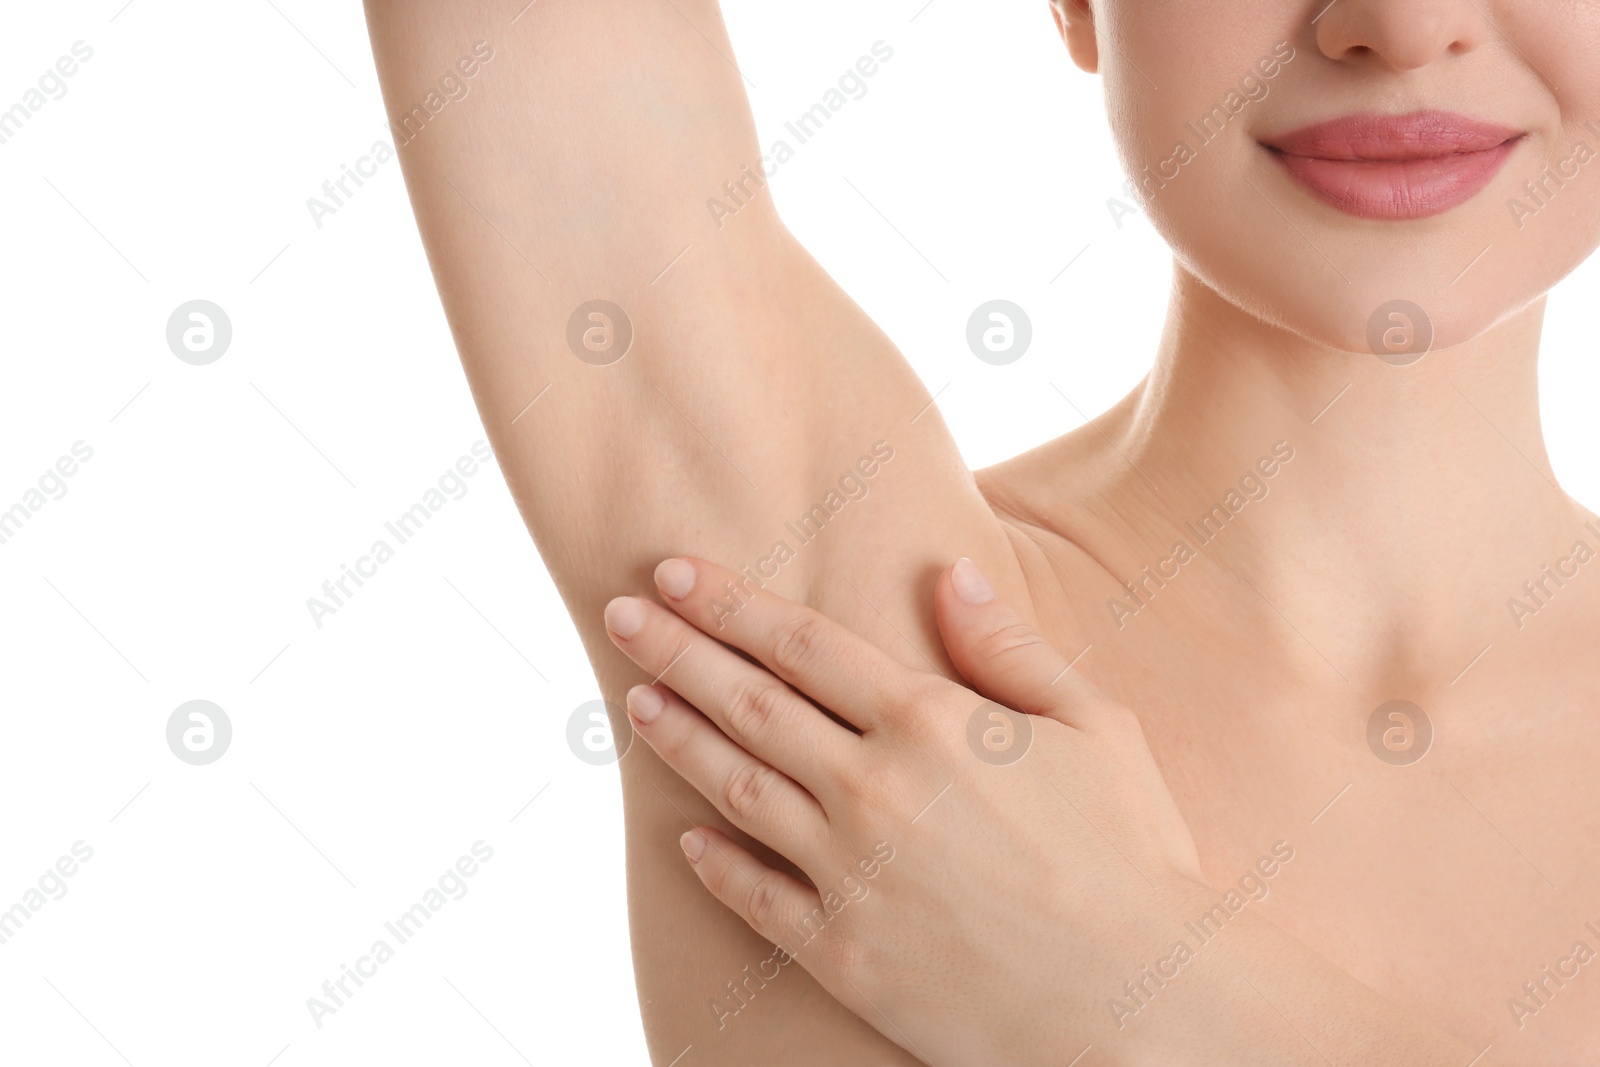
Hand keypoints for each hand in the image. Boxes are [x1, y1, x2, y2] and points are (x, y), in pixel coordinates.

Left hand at [603, 555, 1204, 1065]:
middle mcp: (873, 790)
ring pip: (738, 789)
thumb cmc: (1132, 856)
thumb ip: (1009, 648)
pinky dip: (715, 863)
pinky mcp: (843, 954)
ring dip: (678, 739)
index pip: (801, 643)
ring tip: (634, 701)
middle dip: (677, 650)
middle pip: (749, 703)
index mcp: (930, 724)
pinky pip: (756, 897)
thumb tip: (949, 570)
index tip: (674, 571)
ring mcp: (849, 875)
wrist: (1139, 1005)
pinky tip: (686, 838)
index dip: (729, 602)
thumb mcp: (1095, 728)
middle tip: (621, 615)